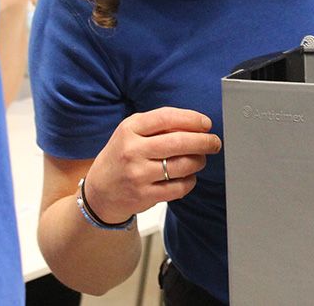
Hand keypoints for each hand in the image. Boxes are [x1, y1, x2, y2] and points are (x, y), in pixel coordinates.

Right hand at [82, 108, 221, 223]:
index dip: (191, 119)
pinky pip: (179, 187)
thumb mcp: (131, 132)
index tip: (206, 123)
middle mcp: (132, 150)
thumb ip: (158, 125)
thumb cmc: (121, 155)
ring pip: (183, 165)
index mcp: (130, 129)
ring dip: (199, 161)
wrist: (100, 191)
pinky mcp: (145, 196)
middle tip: (214, 142)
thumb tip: (195, 124)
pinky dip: (190, 181)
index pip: (166, 117)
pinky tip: (189, 176)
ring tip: (200, 159)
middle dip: (204, 141)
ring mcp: (138, 175)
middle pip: (179, 142)